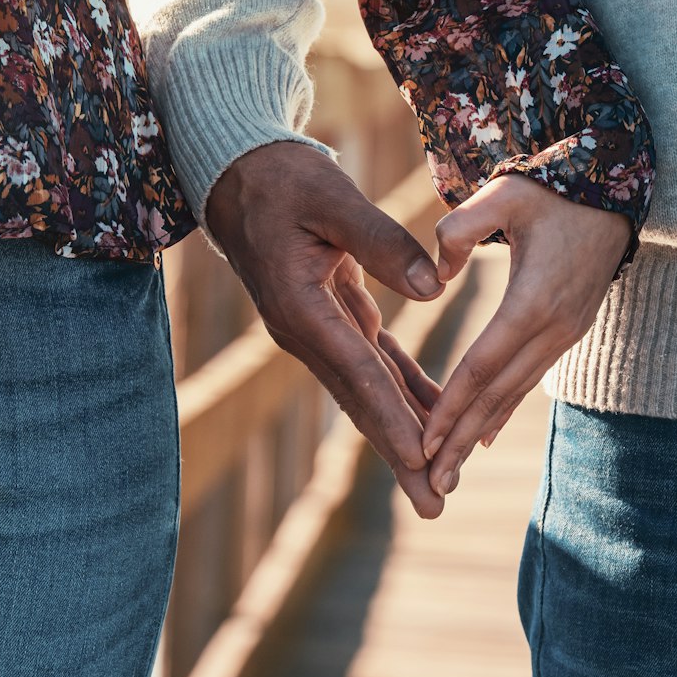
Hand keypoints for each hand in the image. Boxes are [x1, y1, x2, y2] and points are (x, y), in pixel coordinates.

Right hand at [205, 142, 446, 517]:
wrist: (240, 173)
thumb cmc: (282, 179)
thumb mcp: (331, 198)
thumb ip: (381, 240)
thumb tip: (432, 289)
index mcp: (298, 307)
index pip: (357, 372)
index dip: (392, 417)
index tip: (422, 460)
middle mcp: (303, 331)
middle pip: (361, 399)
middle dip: (399, 452)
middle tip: (433, 503)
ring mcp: (314, 328)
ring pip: (368, 388)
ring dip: (403, 430)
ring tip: (437, 480)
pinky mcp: (329, 315)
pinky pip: (371, 360)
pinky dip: (401, 387)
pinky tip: (432, 411)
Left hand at [421, 176, 630, 496]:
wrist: (611, 188)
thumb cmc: (549, 188)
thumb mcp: (501, 193)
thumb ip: (459, 229)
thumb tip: (435, 277)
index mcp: (533, 301)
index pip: (483, 365)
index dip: (452, 405)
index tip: (424, 440)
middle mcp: (553, 326)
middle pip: (499, 394)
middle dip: (464, 439)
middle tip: (434, 483)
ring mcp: (566, 331)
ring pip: (516, 392)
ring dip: (482, 432)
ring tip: (452, 470)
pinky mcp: (569, 328)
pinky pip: (531, 377)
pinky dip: (505, 407)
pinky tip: (486, 434)